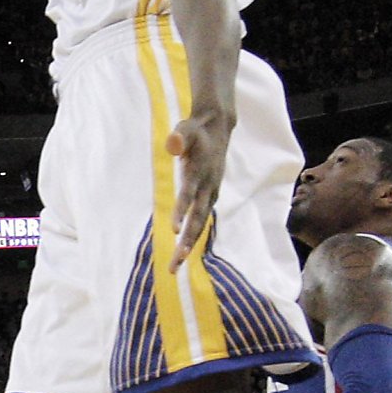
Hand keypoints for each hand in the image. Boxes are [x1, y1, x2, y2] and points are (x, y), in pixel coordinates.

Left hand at [165, 111, 232, 269]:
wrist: (218, 128)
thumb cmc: (196, 130)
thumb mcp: (186, 129)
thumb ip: (179, 137)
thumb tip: (173, 144)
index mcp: (200, 173)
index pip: (188, 195)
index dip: (182, 212)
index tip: (173, 230)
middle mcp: (207, 186)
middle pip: (197, 219)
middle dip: (186, 242)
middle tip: (175, 263)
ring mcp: (211, 192)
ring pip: (201, 222)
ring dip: (189, 243)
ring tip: (177, 264)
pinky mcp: (210, 195)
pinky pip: (202, 219)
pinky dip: (194, 234)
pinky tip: (184, 249)